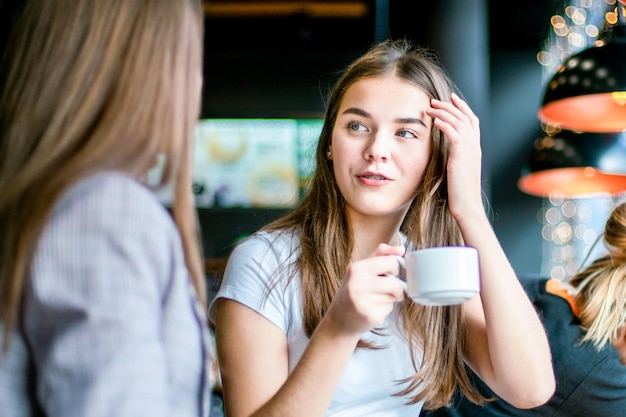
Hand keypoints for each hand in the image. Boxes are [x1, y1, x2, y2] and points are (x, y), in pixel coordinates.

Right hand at [324, 244, 405, 336]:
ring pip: (393, 296)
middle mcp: (357, 283)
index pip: (390, 262)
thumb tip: (402, 249)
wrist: (338, 319)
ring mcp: (363, 301)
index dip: (395, 268)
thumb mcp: (361, 269)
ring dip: (390, 299)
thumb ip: (380, 255)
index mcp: (356, 268)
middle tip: (391, 291)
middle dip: (397, 288)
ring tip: (377, 300)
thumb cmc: (353, 291)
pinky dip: (386, 309)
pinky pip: (389, 308)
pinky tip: (374, 309)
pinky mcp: (370, 315)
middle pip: (395, 283)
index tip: (391, 274)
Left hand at [426, 93, 483, 221]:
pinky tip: (434, 121)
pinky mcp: (461, 156)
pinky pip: (453, 133)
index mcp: (475, 149)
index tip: (451, 99)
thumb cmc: (460, 193)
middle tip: (434, 100)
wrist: (467, 206)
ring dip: (443, 112)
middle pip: (465, 117)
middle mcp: (475, 146)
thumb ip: (455, 158)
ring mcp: (470, 150)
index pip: (472, 121)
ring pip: (458, 122)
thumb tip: (447, 154)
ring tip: (429, 108)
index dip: (462, 108)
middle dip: (449, 106)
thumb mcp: (458, 171)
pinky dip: (444, 124)